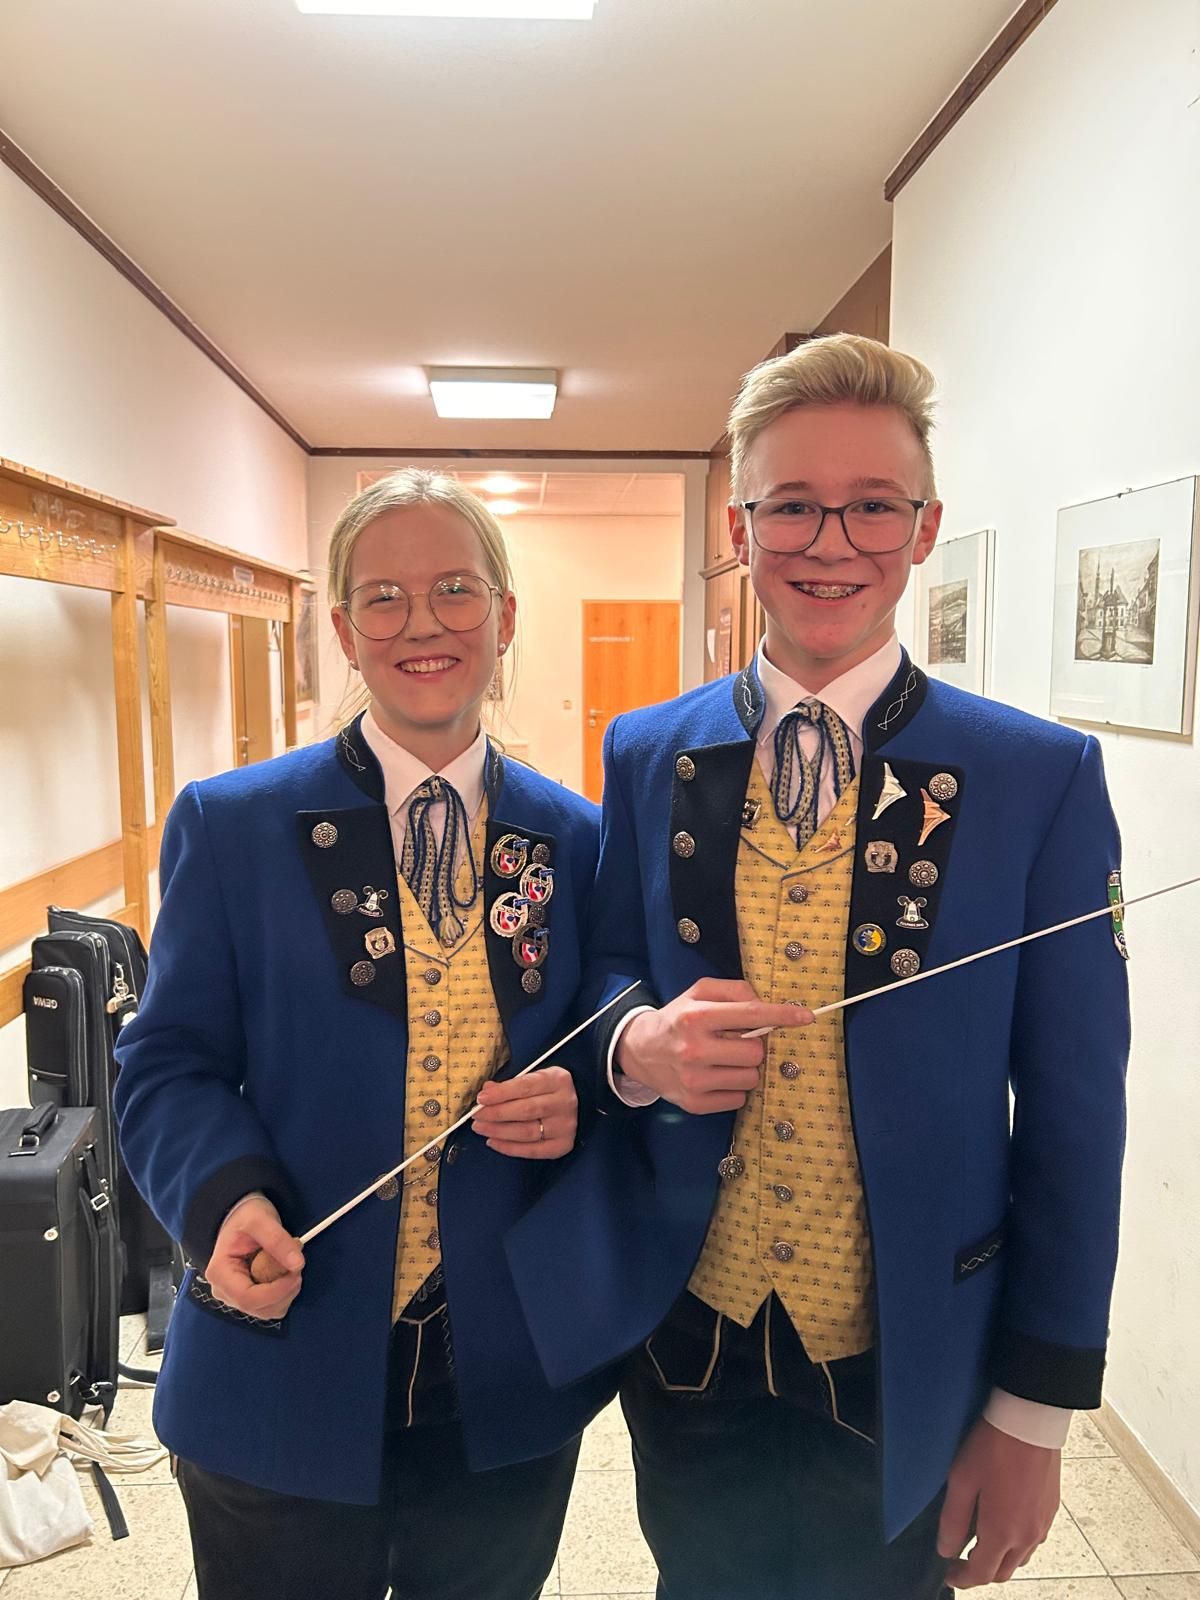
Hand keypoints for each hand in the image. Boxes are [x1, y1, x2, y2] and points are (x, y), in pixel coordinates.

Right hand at [210, 1195, 304, 1316]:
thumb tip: (297, 1264)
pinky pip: (272, 1305)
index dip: (276, 1291)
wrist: (241, 1216)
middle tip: (295, 1264)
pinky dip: (284, 1292)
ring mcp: (236, 1297)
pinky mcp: (250, 1297)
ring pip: (269, 1310)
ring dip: (286, 1291)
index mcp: (220, 1273)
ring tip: (287, 1264)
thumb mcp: (260, 1220)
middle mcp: (225, 1291)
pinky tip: (283, 1272)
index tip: (296, 1274)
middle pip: (260, 1308)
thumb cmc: (245, 1217)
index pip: (248, 1298)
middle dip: (285, 1290)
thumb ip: (277, 1240)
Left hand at [472, 1066, 577, 1158]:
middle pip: (526, 1110)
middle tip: (476, 1116)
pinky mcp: (563, 1145)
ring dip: (499, 1131)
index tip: (481, 1098)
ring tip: (480, 1128)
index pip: (526, 1086)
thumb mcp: (534, 1077)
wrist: (580, 1103)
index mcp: (557, 1080)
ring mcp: (565, 1126)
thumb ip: (511, 1084)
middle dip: (496, 1113)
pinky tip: (493, 1142)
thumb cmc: (549, 1090)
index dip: (502, 1093)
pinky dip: (510, 1148)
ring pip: (527, 1132)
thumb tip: (487, 1091)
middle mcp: (564, 1103)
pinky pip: (532, 1150)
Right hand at [615, 977, 810, 1113]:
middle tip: (735, 1041)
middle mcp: (694, 1050)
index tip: (806, 1017)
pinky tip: (717, 1077)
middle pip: (756, 1052)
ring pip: (750, 1078)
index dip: (782, 1015)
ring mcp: (694, 1080)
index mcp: (696, 1017)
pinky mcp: (695, 1104)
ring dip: (744, 1069)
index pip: (750, 1014)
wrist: (639, 1051)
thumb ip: (734, 991)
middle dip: (753, 1046)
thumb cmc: (677, 1018)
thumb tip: (765, 1004)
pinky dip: (734, 1089)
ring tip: (723, 1060)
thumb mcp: (699, 993)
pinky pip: (738, 1100)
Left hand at [938, 1419, 1060, 1586]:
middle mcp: (1027, 1535)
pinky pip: (1034, 1538)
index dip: (962, 1578)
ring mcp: (1043, 1524)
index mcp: (1002, 1532)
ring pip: (1021, 1558)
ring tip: (983, 1540)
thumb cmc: (994, 1447)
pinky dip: (1018, 1542)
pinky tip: (1005, 1522)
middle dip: (982, 1571)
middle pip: (1003, 1572)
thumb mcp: (961, 1480)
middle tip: (962, 1558)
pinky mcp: (1051, 1509)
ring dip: (1001, 1558)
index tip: (950, 1574)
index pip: (981, 1574)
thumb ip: (953, 1520)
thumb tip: (946, 1548)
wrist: (1030, 1422)